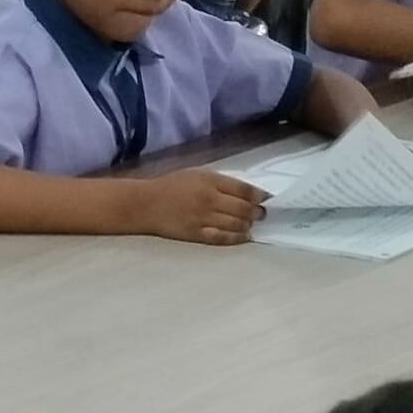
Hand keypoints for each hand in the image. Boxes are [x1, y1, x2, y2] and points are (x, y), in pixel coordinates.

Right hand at [131, 170, 266, 246]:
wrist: (146, 204)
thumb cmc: (172, 186)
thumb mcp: (197, 174)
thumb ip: (220, 181)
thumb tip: (246, 191)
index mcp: (210, 180)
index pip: (243, 189)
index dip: (259, 195)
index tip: (266, 198)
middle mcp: (209, 199)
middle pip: (243, 208)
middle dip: (257, 212)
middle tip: (262, 214)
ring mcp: (204, 218)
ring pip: (236, 224)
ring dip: (248, 225)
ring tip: (253, 224)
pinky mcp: (197, 234)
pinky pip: (222, 238)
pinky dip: (237, 238)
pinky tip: (245, 236)